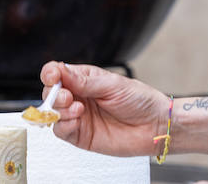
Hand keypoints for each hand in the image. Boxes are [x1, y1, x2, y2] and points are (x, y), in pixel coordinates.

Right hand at [42, 61, 169, 155]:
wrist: (157, 126)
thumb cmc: (140, 101)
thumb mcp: (112, 85)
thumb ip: (84, 81)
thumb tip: (60, 71)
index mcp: (83, 80)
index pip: (56, 73)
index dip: (50, 74)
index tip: (53, 76)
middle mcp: (78, 97)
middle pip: (50, 93)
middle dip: (54, 94)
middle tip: (68, 96)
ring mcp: (78, 117)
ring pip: (52, 113)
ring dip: (59, 110)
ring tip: (77, 108)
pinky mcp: (81, 136)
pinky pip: (61, 131)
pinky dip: (63, 125)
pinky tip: (78, 120)